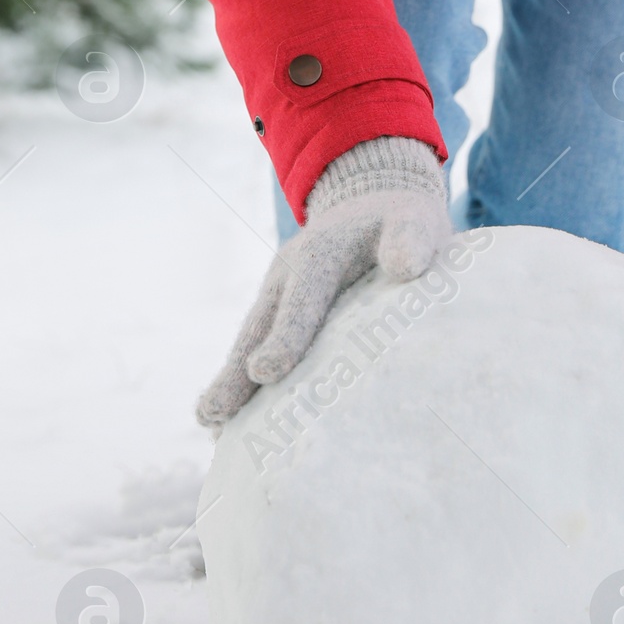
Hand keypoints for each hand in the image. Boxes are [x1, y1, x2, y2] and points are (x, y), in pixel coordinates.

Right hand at [196, 137, 448, 427]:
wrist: (373, 201)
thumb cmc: (399, 221)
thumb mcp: (412, 220)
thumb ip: (409, 238)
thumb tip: (405, 265)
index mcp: (320, 254)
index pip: (302, 299)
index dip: (285, 336)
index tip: (265, 371)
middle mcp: (287, 274)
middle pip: (258, 328)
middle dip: (237, 371)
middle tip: (214, 413)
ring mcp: (278, 294)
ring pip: (249, 341)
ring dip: (230, 382)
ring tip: (211, 423)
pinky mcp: (279, 311)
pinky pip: (256, 346)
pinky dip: (241, 381)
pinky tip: (228, 422)